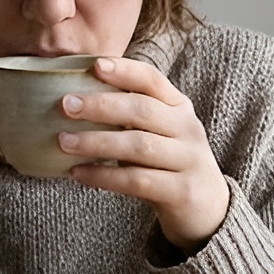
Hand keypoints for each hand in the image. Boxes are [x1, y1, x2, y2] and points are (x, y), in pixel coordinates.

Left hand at [60, 56, 229, 251]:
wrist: (209, 208)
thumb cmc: (170, 164)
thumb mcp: (159, 133)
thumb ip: (130, 117)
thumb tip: (74, 101)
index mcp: (179, 107)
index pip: (152, 80)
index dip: (125, 71)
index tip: (95, 65)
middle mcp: (187, 129)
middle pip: (142, 110)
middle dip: (101, 106)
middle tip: (66, 105)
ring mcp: (187, 160)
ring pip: (138, 146)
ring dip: (97, 142)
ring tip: (64, 142)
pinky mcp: (181, 191)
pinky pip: (137, 181)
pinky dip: (104, 176)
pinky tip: (78, 173)